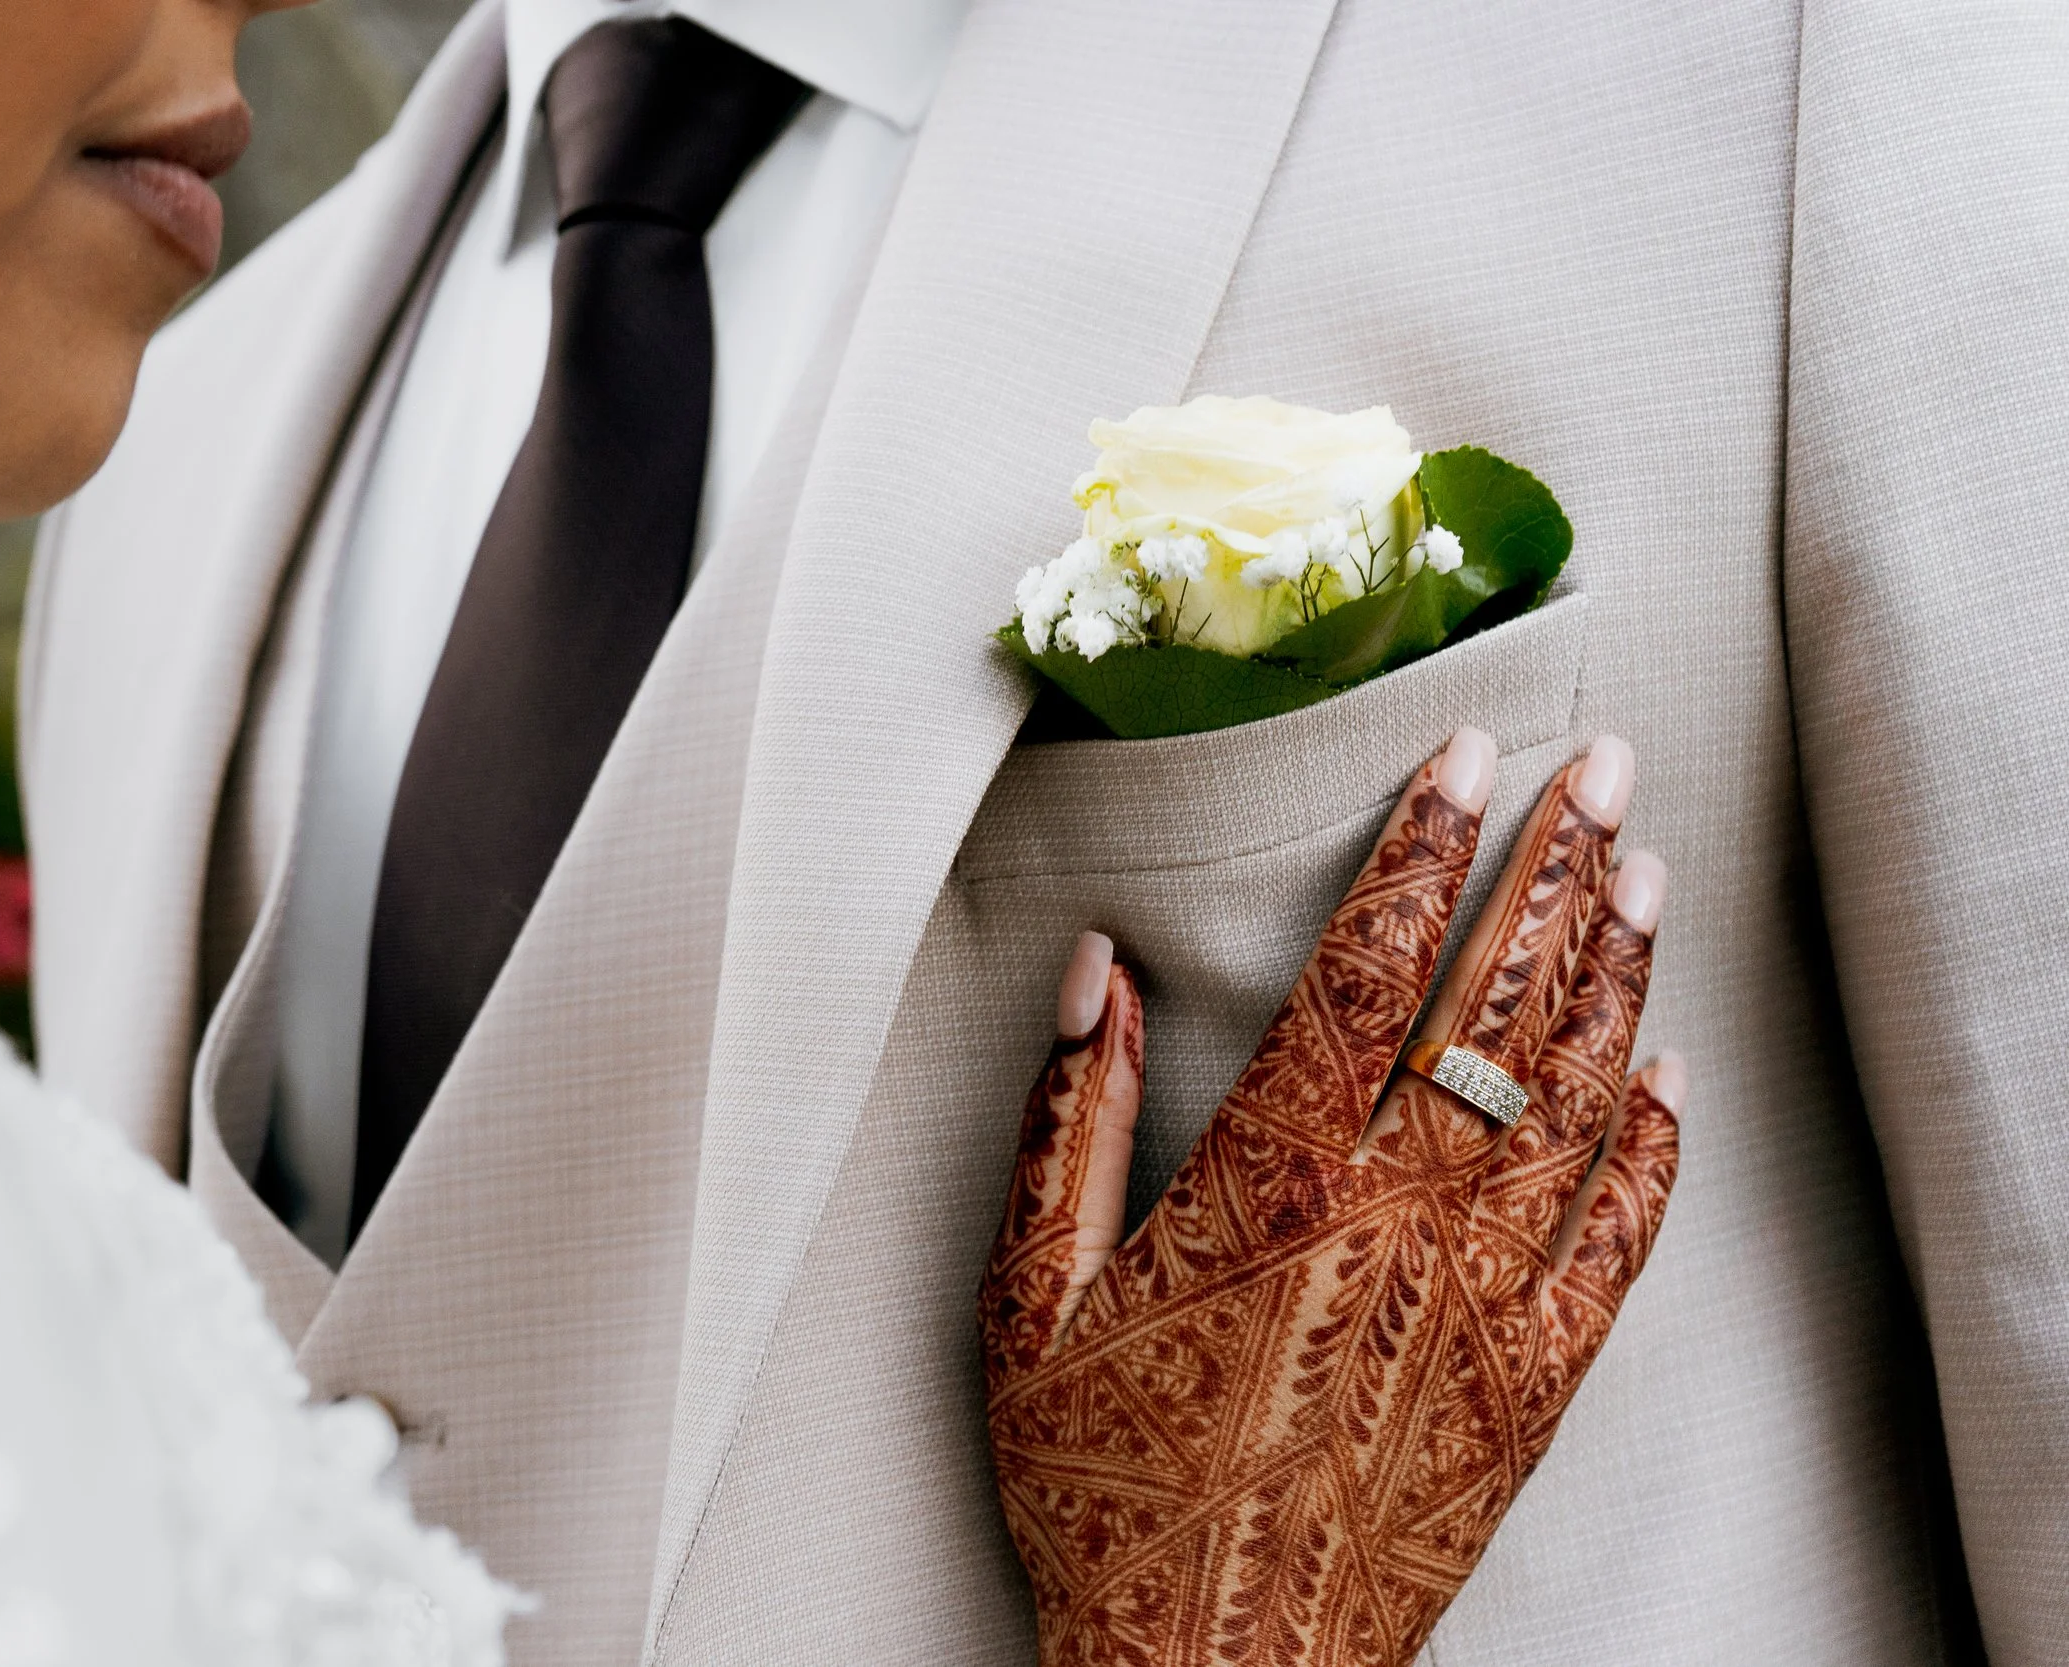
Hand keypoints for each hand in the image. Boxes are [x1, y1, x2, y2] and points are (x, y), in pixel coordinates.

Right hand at [979, 729, 1681, 1666]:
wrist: (1207, 1664)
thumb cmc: (1110, 1484)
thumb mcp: (1029, 1296)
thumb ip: (1068, 1121)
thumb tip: (1099, 978)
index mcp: (1273, 1183)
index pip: (1371, 969)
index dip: (1425, 847)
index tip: (1466, 759)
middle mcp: (1398, 1220)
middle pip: (1501, 1003)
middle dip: (1557, 867)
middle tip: (1605, 767)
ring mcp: (1483, 1300)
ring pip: (1576, 1098)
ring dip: (1617, 973)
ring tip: (1645, 873)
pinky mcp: (1533, 1383)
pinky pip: (1619, 1241)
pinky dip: (1655, 1150)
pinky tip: (1669, 1077)